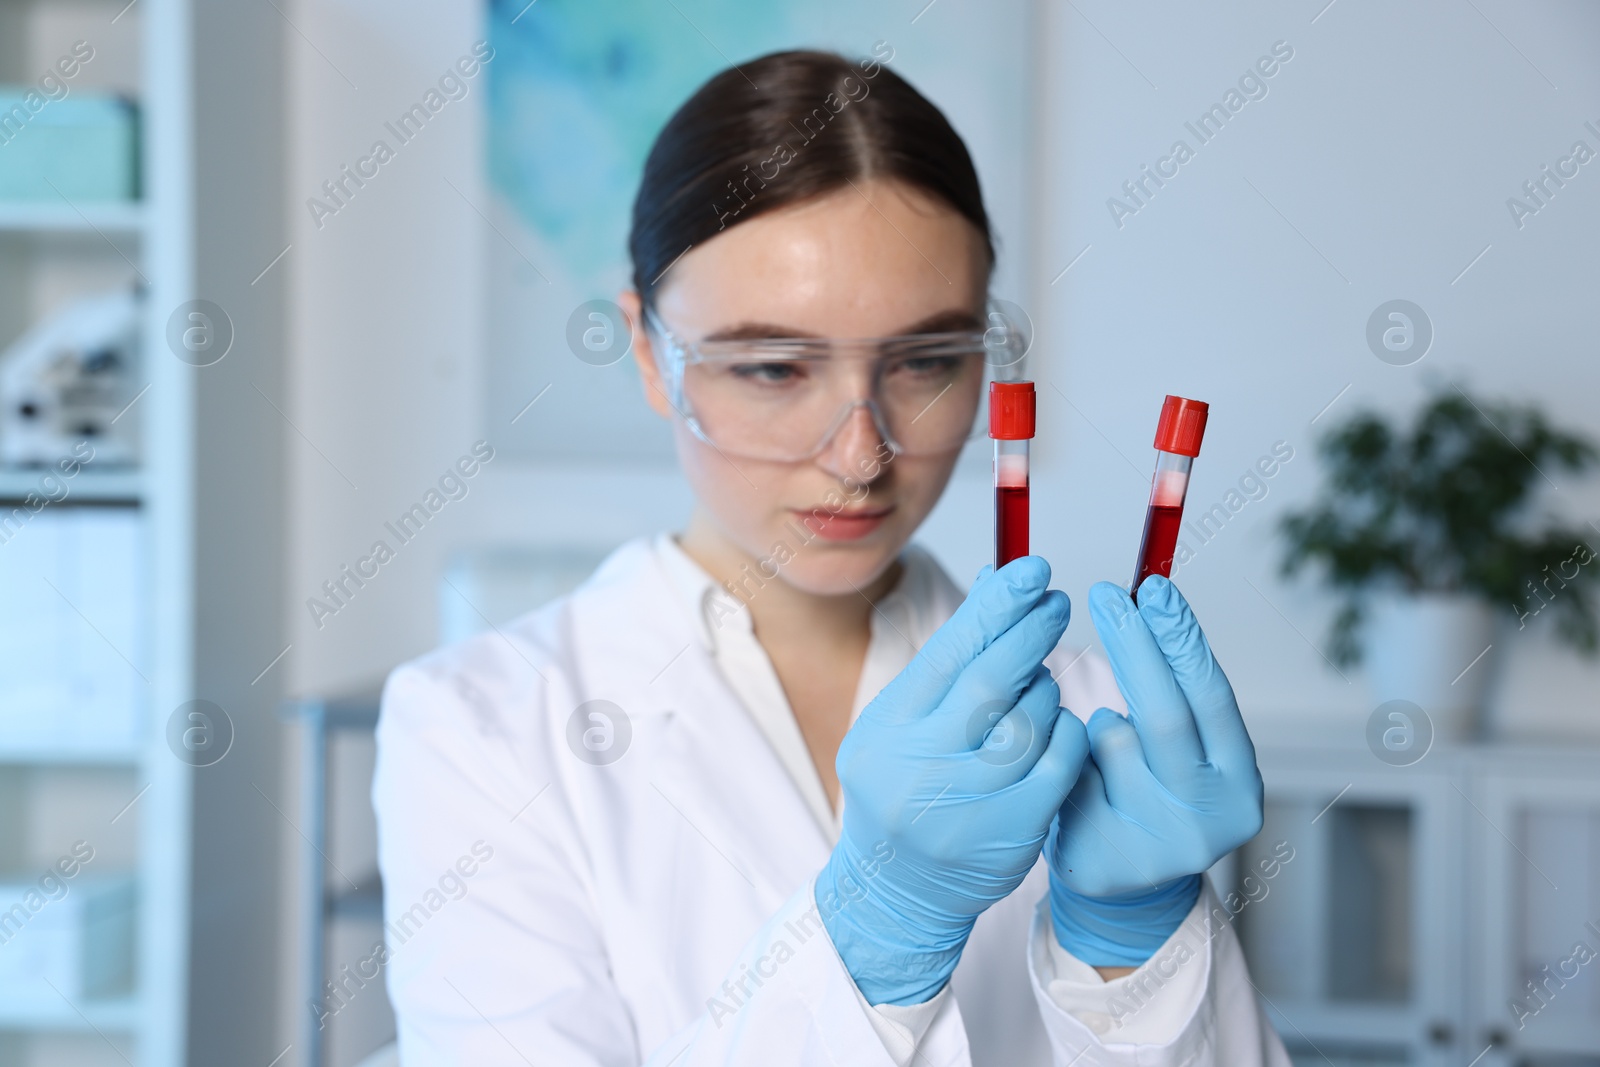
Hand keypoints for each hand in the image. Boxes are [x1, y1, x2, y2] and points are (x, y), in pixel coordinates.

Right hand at [818, 558, 1090, 1004]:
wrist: (896, 888)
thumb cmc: (903, 785)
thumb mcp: (902, 721)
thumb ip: (946, 663)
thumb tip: (994, 584)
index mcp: (889, 728)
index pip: (949, 652)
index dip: (996, 606)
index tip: (1031, 571)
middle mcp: (922, 765)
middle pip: (990, 682)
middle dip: (1030, 632)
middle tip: (1056, 600)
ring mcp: (966, 803)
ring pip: (1029, 723)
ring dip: (1045, 688)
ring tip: (1042, 678)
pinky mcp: (1010, 833)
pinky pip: (1057, 767)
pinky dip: (1067, 734)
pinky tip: (1061, 723)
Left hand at [1045, 575, 1262, 965]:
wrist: (1119, 881)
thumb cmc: (1143, 788)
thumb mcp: (1169, 742)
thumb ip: (1165, 682)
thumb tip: (1138, 590)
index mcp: (1238, 780)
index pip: (1211, 696)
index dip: (1181, 638)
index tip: (1152, 586)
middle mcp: (1212, 816)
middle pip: (1164, 717)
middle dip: (1132, 646)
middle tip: (1104, 594)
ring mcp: (1161, 845)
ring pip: (1111, 744)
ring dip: (1096, 722)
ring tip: (1101, 735)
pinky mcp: (1108, 861)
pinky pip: (1070, 775)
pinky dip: (1066, 757)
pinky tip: (1071, 774)